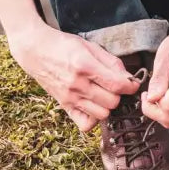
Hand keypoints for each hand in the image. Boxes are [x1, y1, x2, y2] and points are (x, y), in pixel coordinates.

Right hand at [9, 22, 139, 132]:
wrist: (36, 51)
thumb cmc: (65, 45)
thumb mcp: (90, 46)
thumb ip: (111, 62)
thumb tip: (128, 78)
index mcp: (85, 66)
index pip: (117, 85)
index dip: (131, 86)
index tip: (132, 83)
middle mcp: (77, 85)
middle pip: (112, 102)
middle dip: (119, 95)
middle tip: (116, 86)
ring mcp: (69, 98)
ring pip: (102, 115)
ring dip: (108, 106)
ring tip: (105, 94)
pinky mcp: (64, 106)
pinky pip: (85, 124)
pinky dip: (93, 118)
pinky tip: (94, 105)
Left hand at [141, 21, 168, 127]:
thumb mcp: (164, 54)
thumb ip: (158, 79)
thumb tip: (151, 99)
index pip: (167, 110)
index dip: (151, 108)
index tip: (145, 96)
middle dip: (154, 112)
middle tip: (148, 96)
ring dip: (162, 110)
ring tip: (157, 91)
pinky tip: (166, 92)